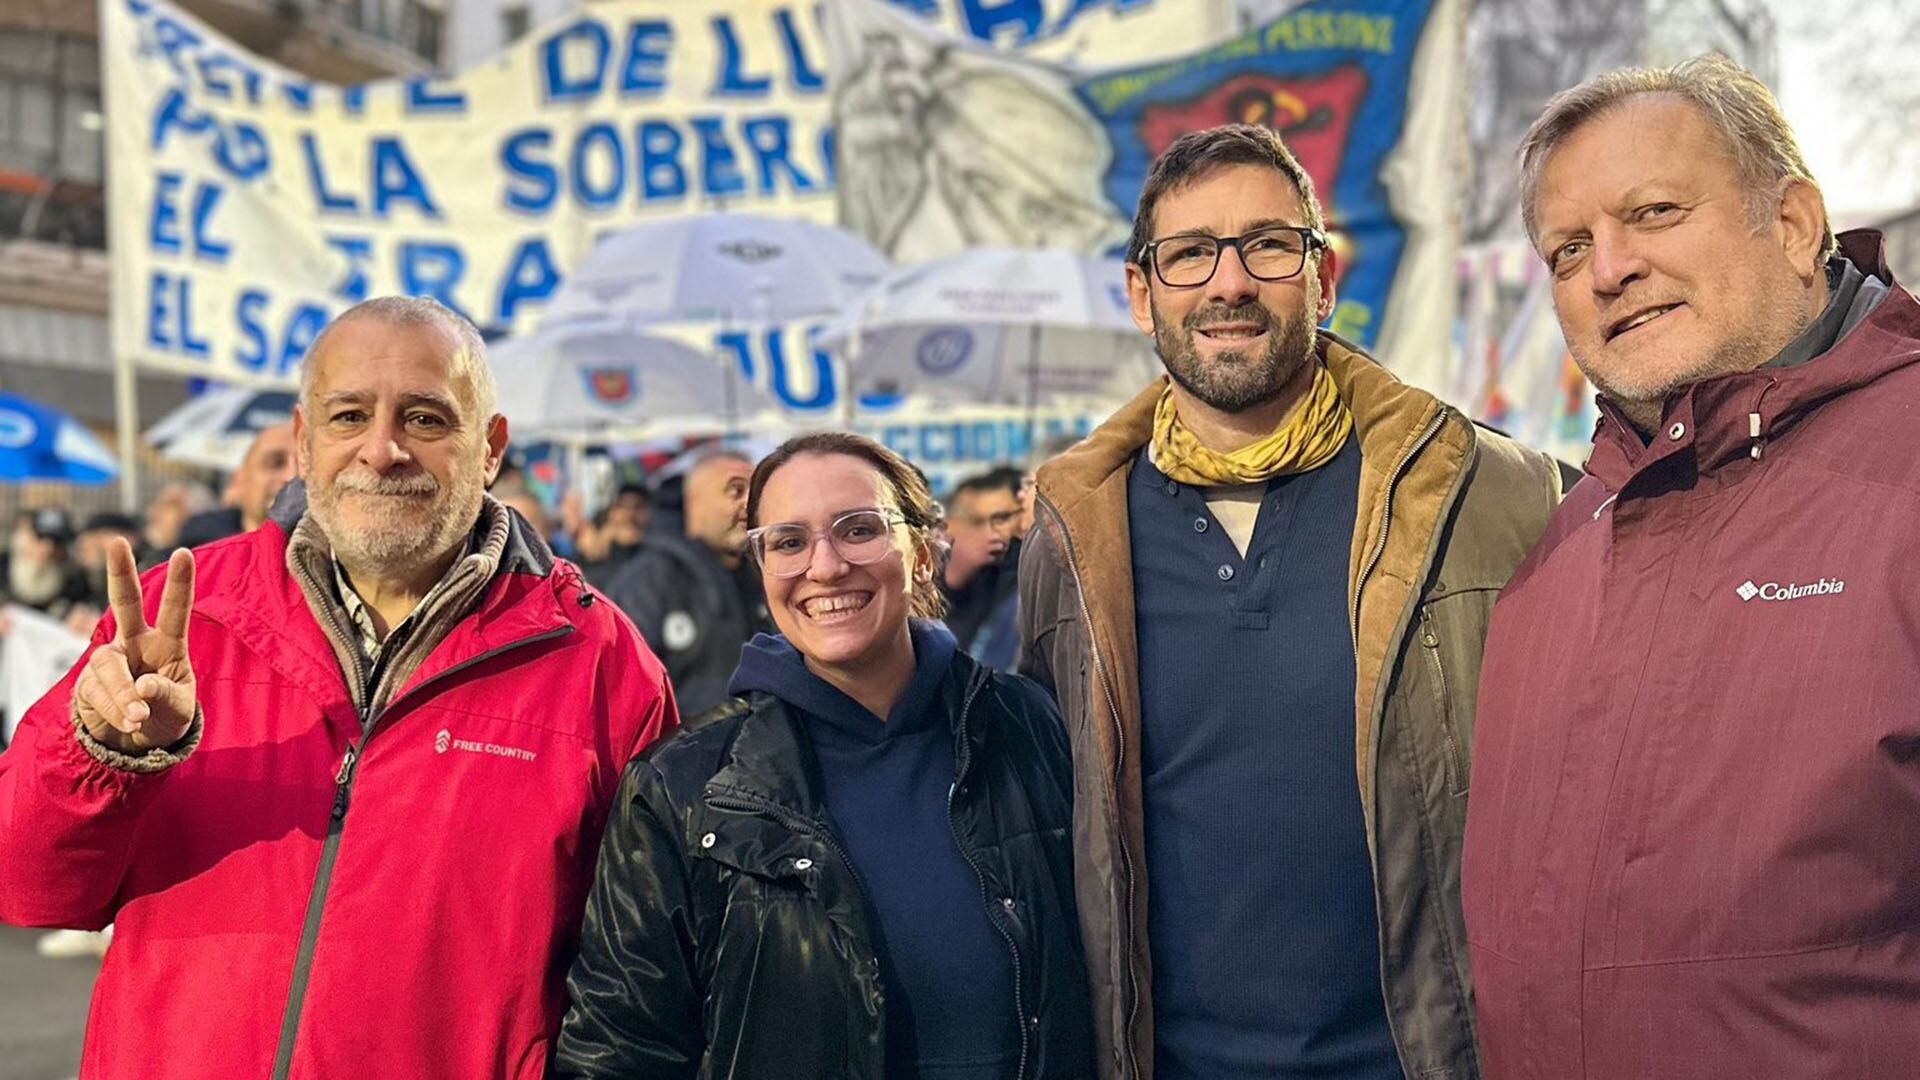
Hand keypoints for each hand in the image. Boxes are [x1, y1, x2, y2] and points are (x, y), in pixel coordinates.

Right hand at [75, 540, 196, 754]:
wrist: (138, 739)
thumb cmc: (167, 712)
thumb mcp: (179, 708)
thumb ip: (165, 696)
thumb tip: (143, 686)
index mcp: (167, 643)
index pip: (174, 610)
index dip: (179, 582)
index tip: (183, 553)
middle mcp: (136, 642)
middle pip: (124, 602)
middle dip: (120, 571)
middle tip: (116, 541)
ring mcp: (109, 659)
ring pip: (108, 664)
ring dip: (123, 693)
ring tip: (139, 716)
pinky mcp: (88, 681)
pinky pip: (97, 692)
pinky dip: (114, 710)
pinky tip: (129, 722)